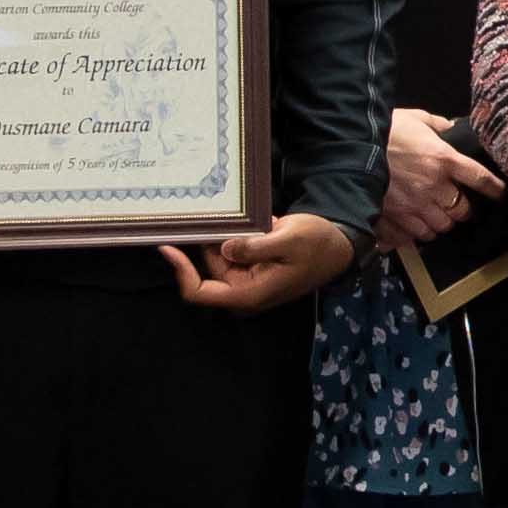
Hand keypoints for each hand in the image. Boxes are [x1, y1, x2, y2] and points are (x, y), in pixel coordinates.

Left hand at [169, 212, 357, 312]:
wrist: (340, 246)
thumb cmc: (317, 245)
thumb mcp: (288, 240)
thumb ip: (254, 246)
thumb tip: (223, 247)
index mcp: (249, 293)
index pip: (199, 292)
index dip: (180, 271)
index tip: (166, 246)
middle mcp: (244, 291)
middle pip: (206, 271)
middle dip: (204, 244)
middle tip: (203, 215)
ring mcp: (248, 281)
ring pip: (217, 259)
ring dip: (220, 238)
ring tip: (233, 216)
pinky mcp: (252, 269)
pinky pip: (230, 253)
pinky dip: (231, 237)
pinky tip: (244, 221)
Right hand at [377, 106, 505, 249]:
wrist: (349, 147)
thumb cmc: (384, 130)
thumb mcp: (415, 118)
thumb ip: (437, 125)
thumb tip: (450, 127)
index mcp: (444, 159)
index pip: (479, 178)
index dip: (493, 188)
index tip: (500, 193)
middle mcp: (434, 186)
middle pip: (461, 211)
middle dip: (461, 210)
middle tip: (457, 205)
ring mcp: (415, 205)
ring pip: (440, 227)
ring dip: (440, 223)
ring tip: (435, 216)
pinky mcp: (396, 218)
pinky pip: (415, 236)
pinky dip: (417, 233)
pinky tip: (414, 225)